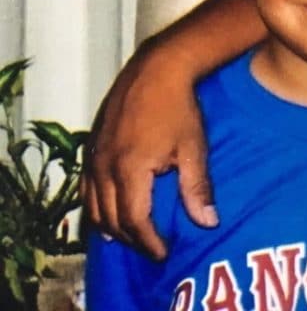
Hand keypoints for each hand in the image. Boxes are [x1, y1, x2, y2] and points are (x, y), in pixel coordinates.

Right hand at [82, 43, 217, 259]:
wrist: (157, 67)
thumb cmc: (180, 107)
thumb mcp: (194, 147)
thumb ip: (197, 187)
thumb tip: (208, 222)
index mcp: (130, 170)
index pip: (134, 221)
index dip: (149, 242)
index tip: (164, 252)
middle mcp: (104, 167)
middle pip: (111, 219)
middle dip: (132, 238)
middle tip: (151, 247)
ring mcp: (94, 156)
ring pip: (93, 206)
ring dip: (110, 225)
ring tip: (131, 235)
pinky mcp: (91, 146)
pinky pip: (85, 187)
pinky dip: (95, 205)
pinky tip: (109, 208)